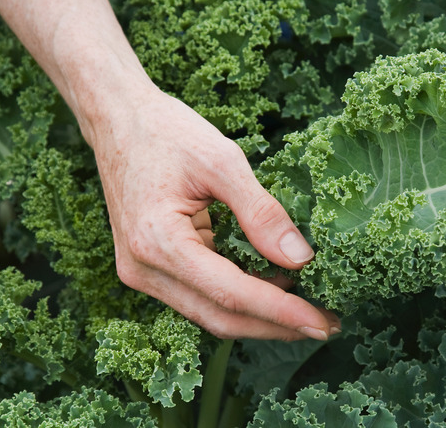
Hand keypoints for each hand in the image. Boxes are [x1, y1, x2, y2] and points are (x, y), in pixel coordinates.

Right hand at [88, 86, 339, 339]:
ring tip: (310, 310)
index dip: (282, 311)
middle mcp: (143, 269)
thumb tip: (301, 259)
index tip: (324, 322)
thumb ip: (262, 213)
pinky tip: (277, 288)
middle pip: (221, 318)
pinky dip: (242, 298)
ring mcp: (143, 273)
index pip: (231, 294)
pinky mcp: (152, 269)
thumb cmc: (166, 132)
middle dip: (277, 325)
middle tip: (327, 325)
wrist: (118, 120)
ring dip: (261, 317)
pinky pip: (202, 296)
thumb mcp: (223, 161)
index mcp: (157, 242)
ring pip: (212, 313)